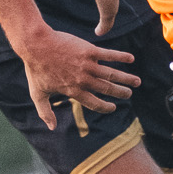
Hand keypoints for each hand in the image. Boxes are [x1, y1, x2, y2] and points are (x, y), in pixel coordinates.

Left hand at [18, 27, 139, 128]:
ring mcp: (87, 65)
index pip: (94, 103)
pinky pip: (109, 55)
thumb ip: (45, 112)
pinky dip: (121, 57)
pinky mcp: (89, 50)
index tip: (114, 107)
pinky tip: (131, 59)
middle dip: (120, 93)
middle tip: (129, 94)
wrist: (36, 45)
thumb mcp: (37, 94)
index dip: (106, 107)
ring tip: (137, 82)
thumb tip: (51, 128)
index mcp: (74, 91)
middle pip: (107, 89)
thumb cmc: (35, 69)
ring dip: (126, 78)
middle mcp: (83, 80)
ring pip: (112, 74)